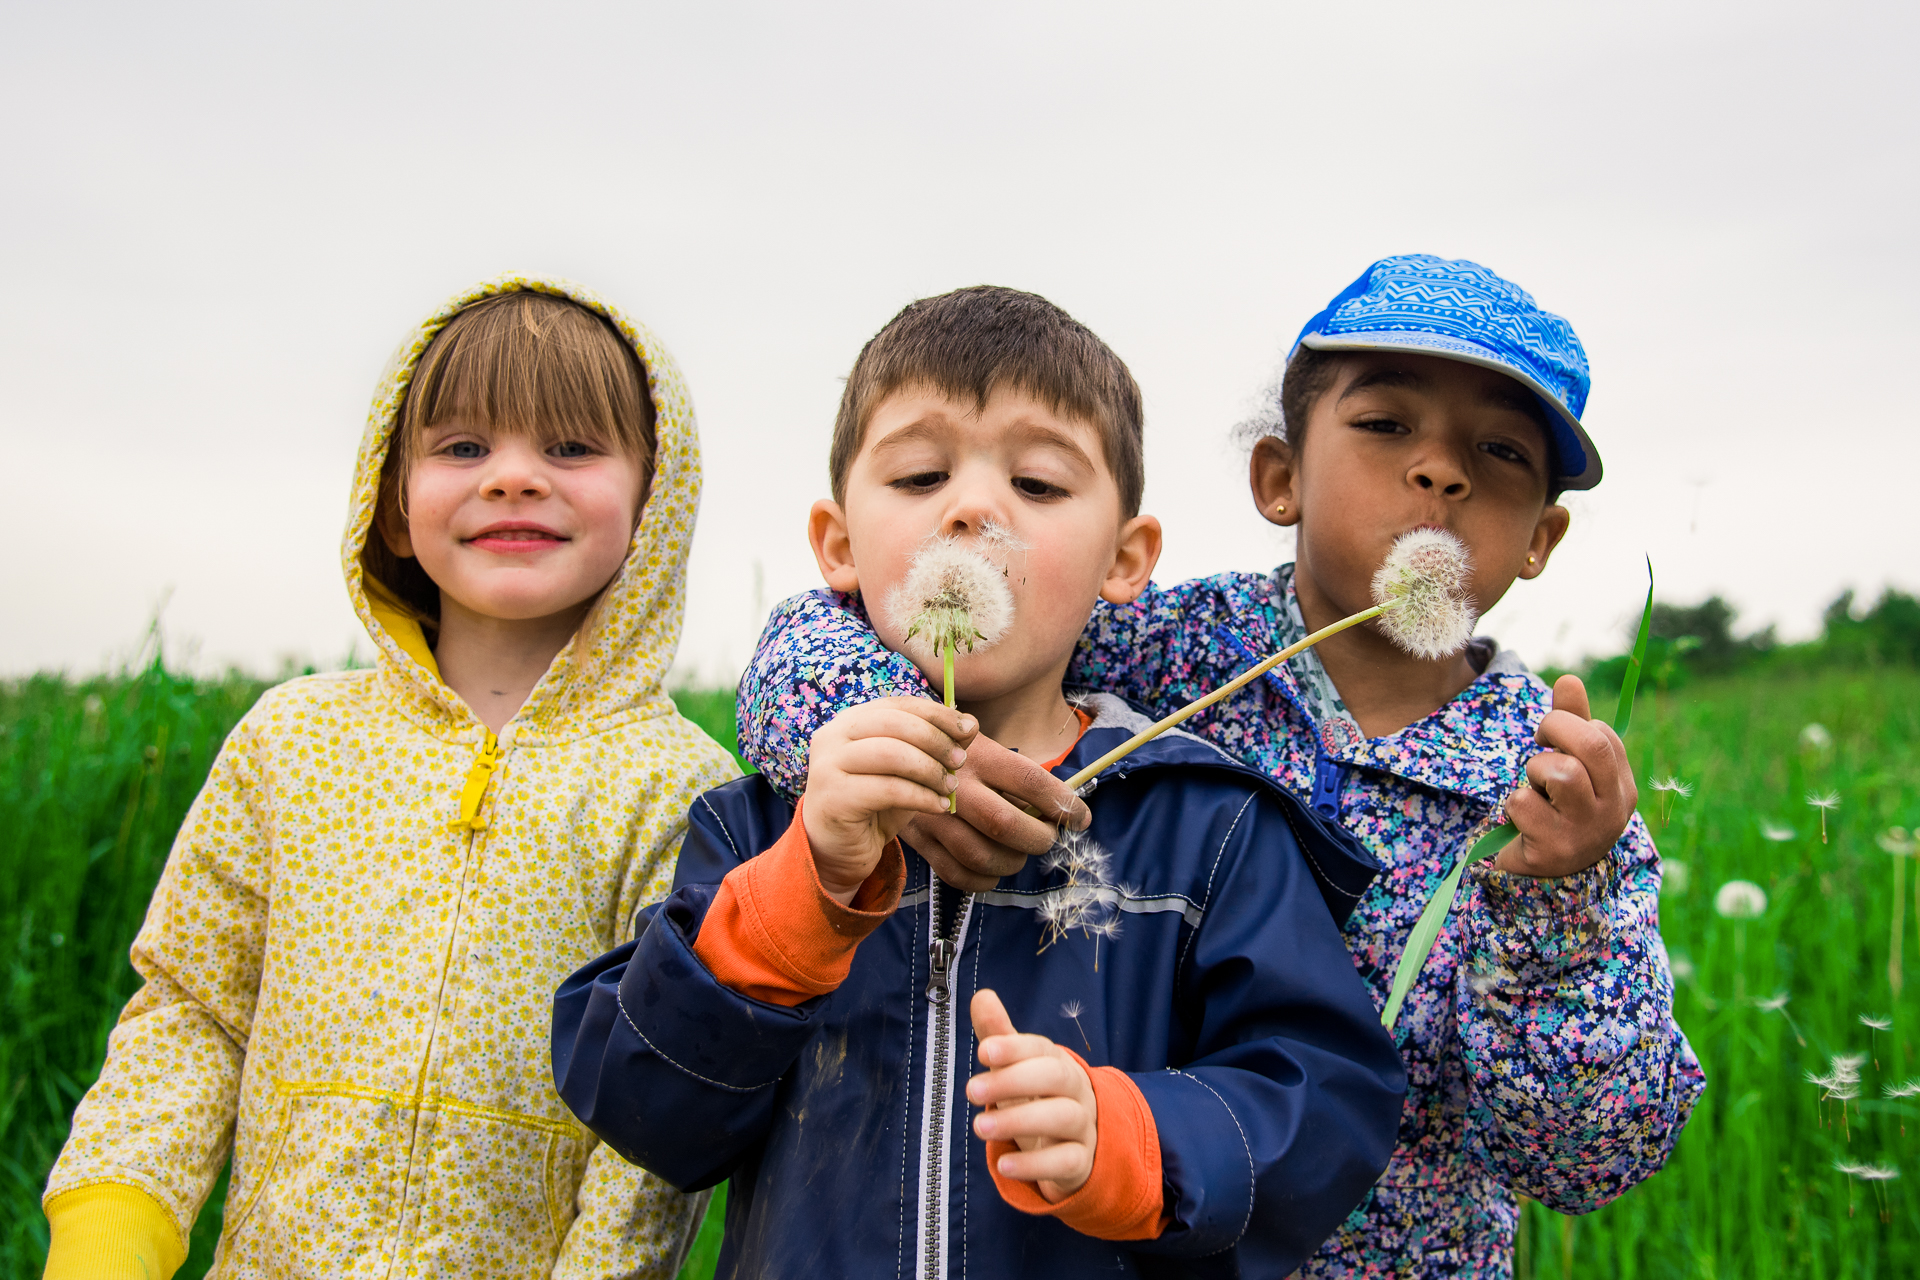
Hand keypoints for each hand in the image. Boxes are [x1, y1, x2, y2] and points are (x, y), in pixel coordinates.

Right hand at [802, 698, 969, 902]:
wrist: (839, 852)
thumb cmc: (875, 807)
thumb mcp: (909, 774)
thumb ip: (934, 747)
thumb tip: (970, 725)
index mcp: (850, 721)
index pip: (899, 704)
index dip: (937, 714)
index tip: (968, 729)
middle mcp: (832, 736)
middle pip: (895, 724)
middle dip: (935, 740)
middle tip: (960, 761)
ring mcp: (827, 765)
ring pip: (891, 754)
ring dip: (929, 769)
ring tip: (950, 787)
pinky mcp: (833, 796)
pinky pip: (888, 789)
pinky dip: (921, 797)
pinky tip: (940, 807)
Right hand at [900, 734, 1092, 892]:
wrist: (896, 755)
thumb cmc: (958, 756)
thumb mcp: (987, 748)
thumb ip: (1022, 779)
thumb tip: (1068, 811)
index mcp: (979, 755)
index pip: (1031, 781)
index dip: (1063, 804)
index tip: (1080, 817)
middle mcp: (954, 785)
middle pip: (1005, 824)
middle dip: (1039, 838)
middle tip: (1047, 835)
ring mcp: (932, 815)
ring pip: (982, 855)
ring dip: (1013, 861)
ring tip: (1019, 851)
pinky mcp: (919, 841)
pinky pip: (957, 875)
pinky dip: (984, 879)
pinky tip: (994, 867)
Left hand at [966, 989, 1098, 1201]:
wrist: (1074, 1147)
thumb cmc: (1038, 1099)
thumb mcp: (1017, 1069)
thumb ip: (998, 1036)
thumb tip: (981, 996)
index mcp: (1057, 1062)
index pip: (1042, 1048)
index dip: (1014, 1047)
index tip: (983, 1052)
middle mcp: (1076, 1090)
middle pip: (1056, 1076)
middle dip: (1014, 1080)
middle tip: (971, 1090)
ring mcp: (1083, 1126)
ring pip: (1064, 1117)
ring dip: (1019, 1120)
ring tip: (980, 1126)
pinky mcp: (1081, 1162)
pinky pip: (1066, 1161)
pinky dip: (1036, 1164)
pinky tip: (1005, 1165)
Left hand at [1496, 674, 1637, 877]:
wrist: (1543, 875)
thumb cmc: (1557, 810)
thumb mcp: (1570, 766)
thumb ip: (1572, 724)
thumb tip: (1569, 678)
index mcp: (1622, 786)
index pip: (1602, 733)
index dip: (1568, 723)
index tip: (1549, 737)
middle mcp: (1613, 809)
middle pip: (1592, 745)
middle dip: (1554, 729)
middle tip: (1539, 746)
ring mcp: (1586, 831)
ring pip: (1561, 772)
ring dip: (1535, 772)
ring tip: (1535, 789)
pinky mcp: (1554, 848)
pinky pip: (1524, 803)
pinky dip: (1515, 804)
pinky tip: (1523, 820)